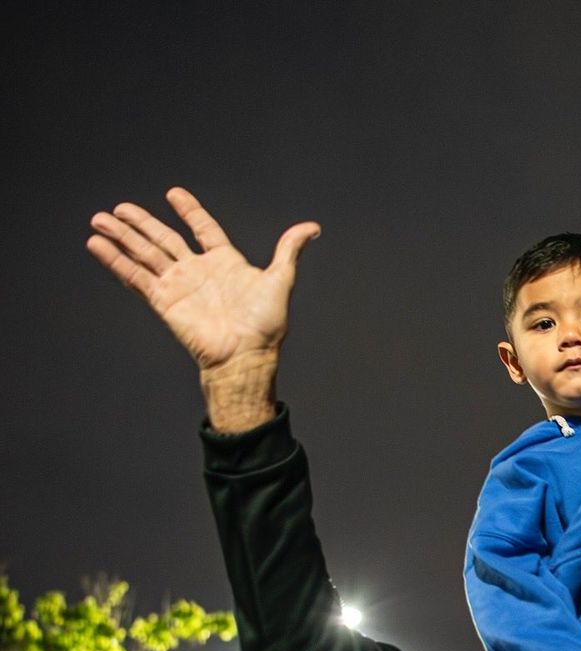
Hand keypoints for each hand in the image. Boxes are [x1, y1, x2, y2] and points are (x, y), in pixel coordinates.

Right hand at [86, 187, 319, 373]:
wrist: (244, 356)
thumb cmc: (265, 325)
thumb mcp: (280, 279)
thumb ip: (288, 250)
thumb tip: (311, 228)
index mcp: (225, 263)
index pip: (203, 229)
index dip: (190, 211)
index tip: (174, 193)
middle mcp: (198, 272)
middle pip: (163, 239)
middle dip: (141, 222)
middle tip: (119, 208)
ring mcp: (179, 285)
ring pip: (145, 253)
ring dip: (122, 236)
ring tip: (100, 219)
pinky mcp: (164, 301)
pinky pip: (135, 276)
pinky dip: (116, 261)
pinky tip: (97, 245)